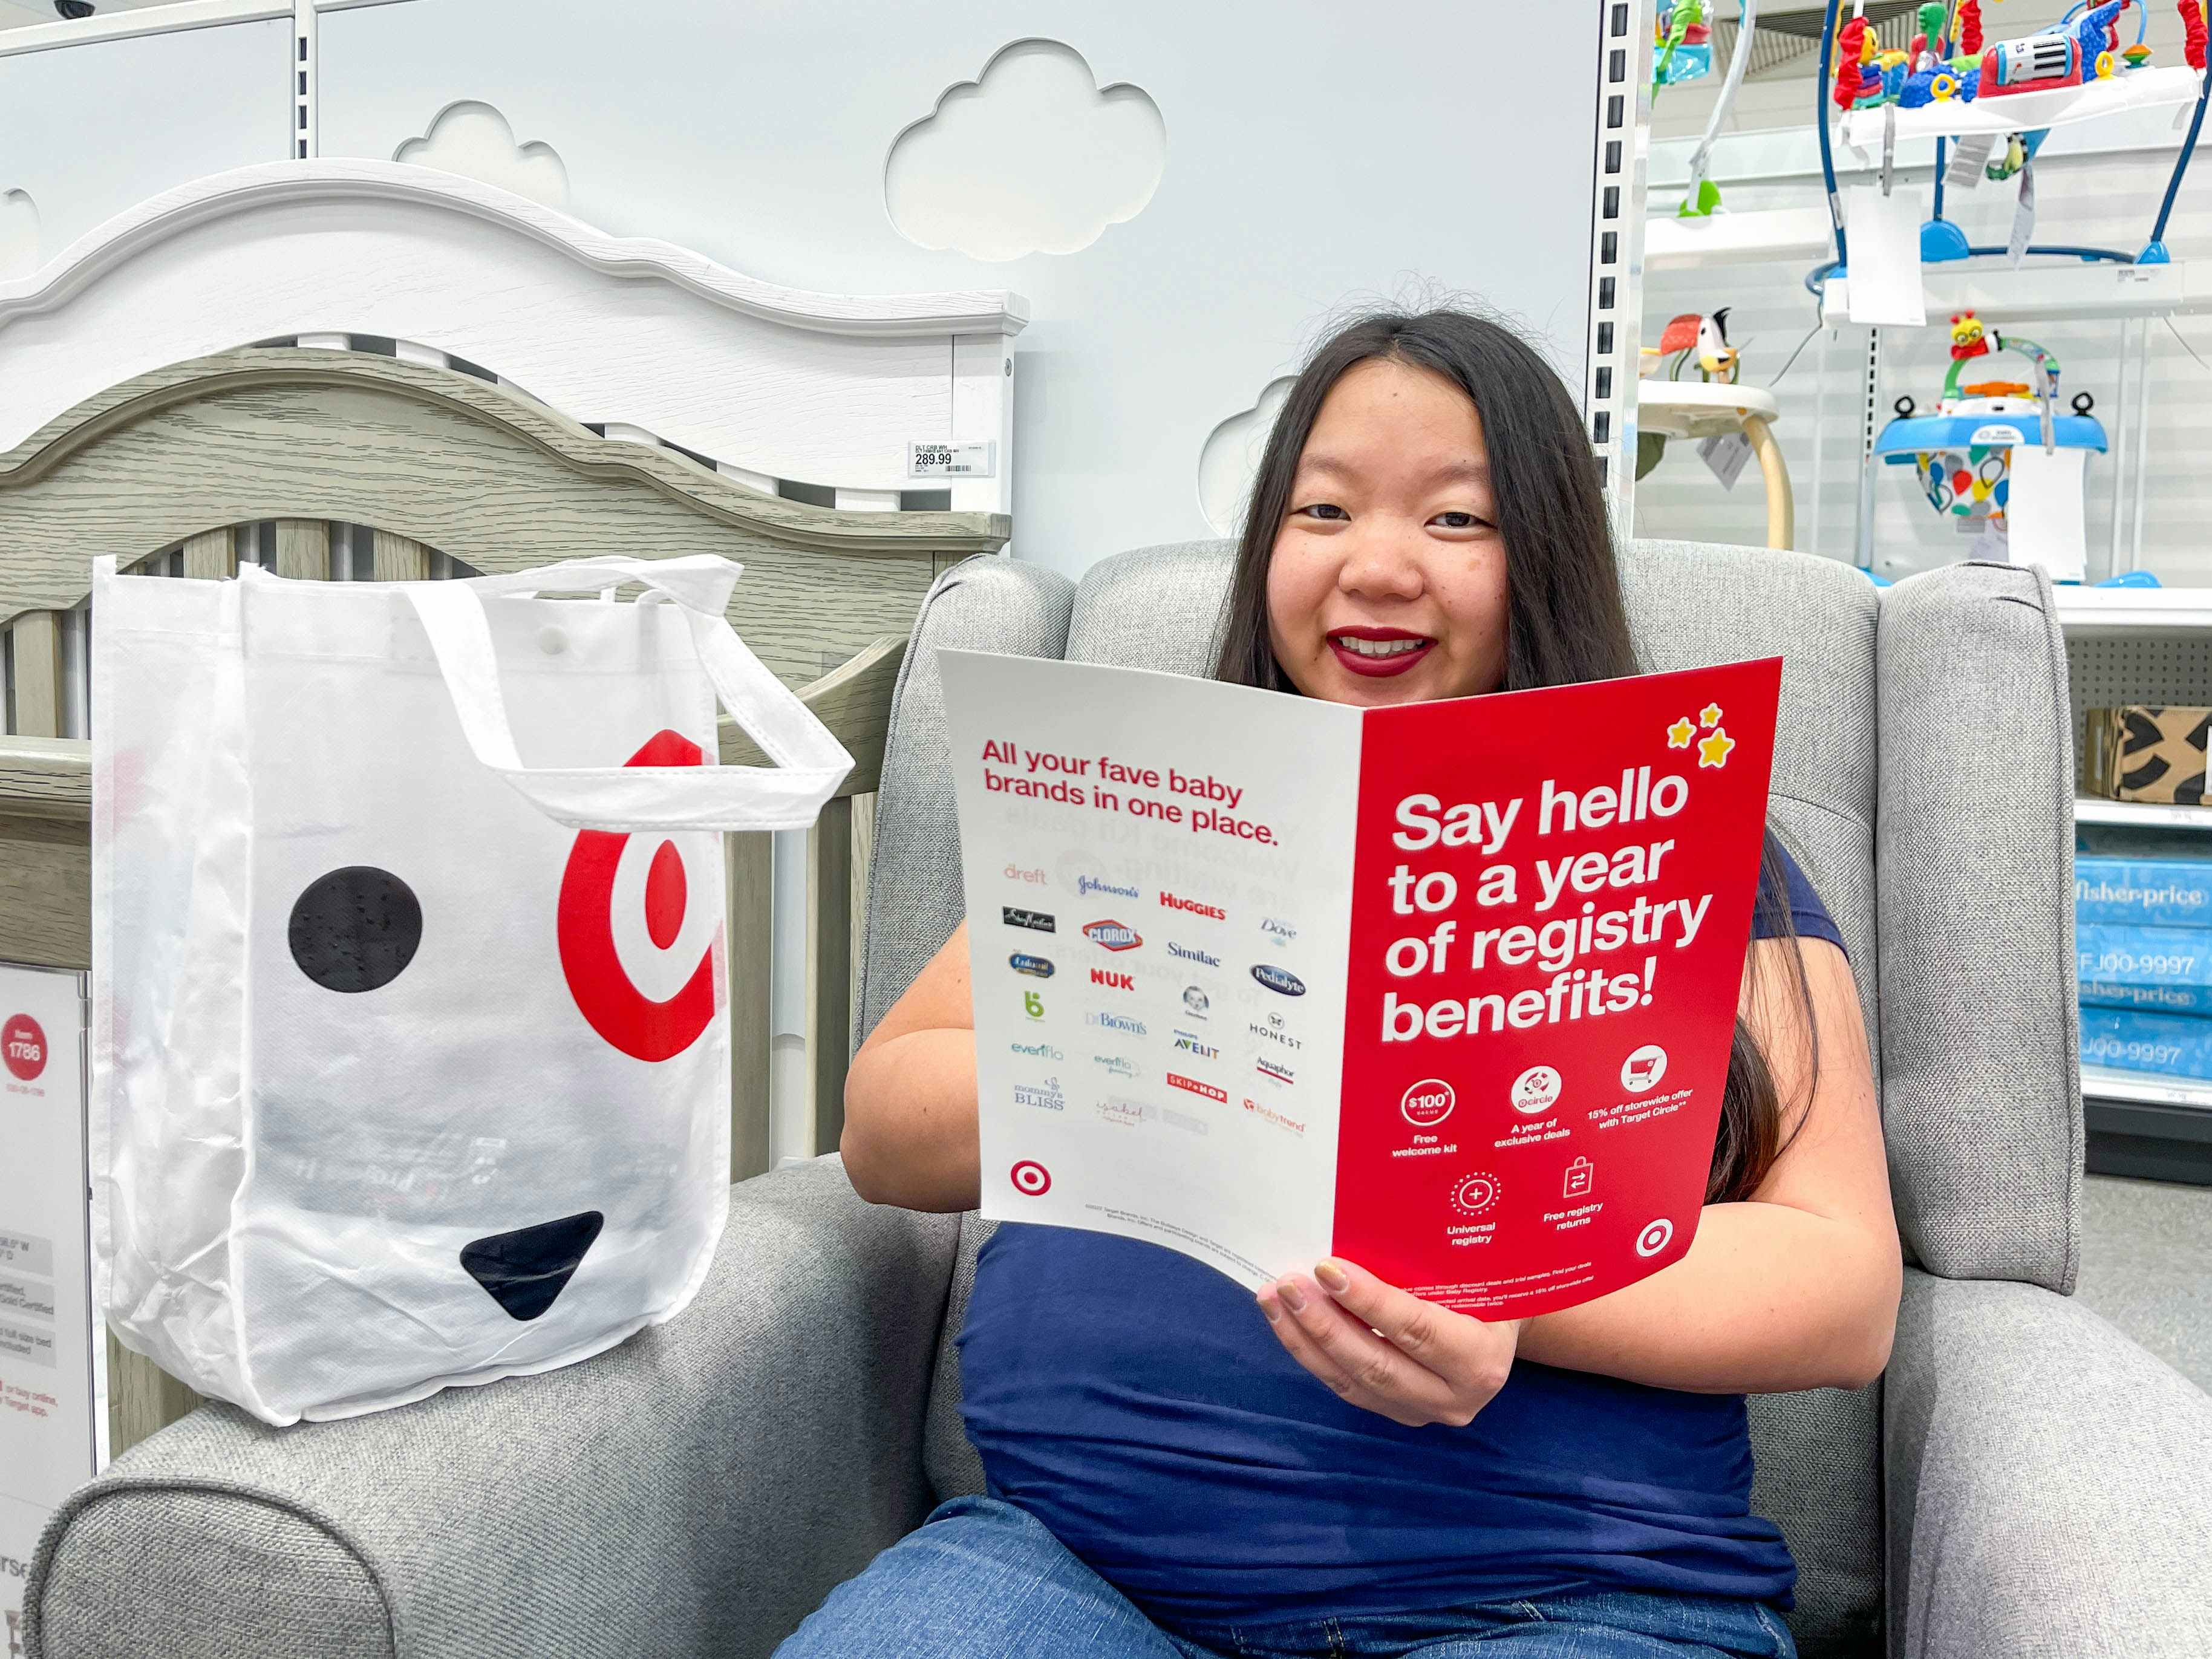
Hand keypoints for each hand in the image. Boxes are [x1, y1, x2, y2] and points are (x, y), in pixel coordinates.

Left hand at [1257, 1258, 1520, 1428]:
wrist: (1500, 1328)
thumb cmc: (1486, 1285)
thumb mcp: (1477, 1272)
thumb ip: (1435, 1262)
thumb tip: (1368, 1221)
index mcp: (1483, 1358)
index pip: (1417, 1329)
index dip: (1369, 1301)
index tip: (1327, 1268)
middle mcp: (1455, 1397)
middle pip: (1377, 1365)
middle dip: (1325, 1324)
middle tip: (1288, 1285)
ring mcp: (1423, 1412)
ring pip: (1353, 1382)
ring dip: (1306, 1340)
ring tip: (1274, 1300)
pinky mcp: (1396, 1414)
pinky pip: (1345, 1387)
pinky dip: (1312, 1354)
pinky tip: (1287, 1322)